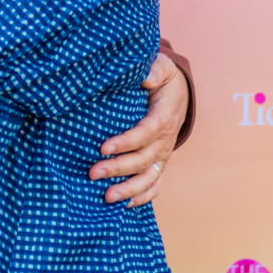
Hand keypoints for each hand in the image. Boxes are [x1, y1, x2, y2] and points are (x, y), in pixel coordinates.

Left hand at [88, 53, 188, 205]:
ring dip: (128, 190)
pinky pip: (154, 185)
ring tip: (106, 198)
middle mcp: (165, 140)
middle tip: (92, 173)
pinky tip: (123, 205)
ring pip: (148, 177)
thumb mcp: (161, 67)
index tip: (102, 147)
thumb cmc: (163, 79)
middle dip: (117, 168)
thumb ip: (153, 69)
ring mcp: (162, 155)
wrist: (179, 94)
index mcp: (163, 117)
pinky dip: (142, 197)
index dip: (125, 142)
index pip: (145, 133)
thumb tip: (144, 77)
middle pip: (142, 159)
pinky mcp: (159, 163)